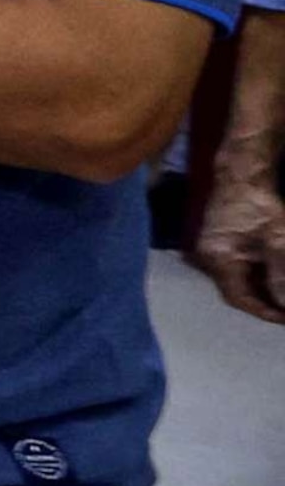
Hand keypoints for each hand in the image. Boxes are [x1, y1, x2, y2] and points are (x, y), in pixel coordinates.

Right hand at [195, 161, 284, 323]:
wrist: (242, 174)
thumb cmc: (259, 205)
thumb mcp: (277, 241)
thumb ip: (280, 275)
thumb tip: (284, 303)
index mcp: (218, 260)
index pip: (239, 298)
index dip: (264, 311)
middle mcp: (208, 259)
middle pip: (237, 291)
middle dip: (264, 301)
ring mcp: (212, 250)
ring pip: (238, 280)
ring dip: (261, 288)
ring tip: (281, 293)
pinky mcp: (219, 243)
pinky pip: (237, 267)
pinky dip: (257, 275)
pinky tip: (272, 275)